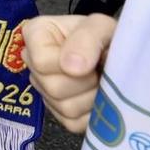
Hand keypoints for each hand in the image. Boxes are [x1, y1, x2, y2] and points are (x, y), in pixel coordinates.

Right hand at [21, 13, 117, 132]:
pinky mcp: (60, 115)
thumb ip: (87, 39)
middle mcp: (33, 64)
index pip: (41, 62)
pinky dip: (92, 113)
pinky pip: (73, 123)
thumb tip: (72, 68)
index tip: (89, 56)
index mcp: (35, 35)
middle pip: (52, 87)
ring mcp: (45, 92)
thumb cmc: (106, 36)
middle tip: (98, 69)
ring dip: (91, 97)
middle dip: (84, 81)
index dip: (68, 63)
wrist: (116, 53)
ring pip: (64, 108)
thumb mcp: (101, 26)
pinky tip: (97, 96)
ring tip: (99, 81)